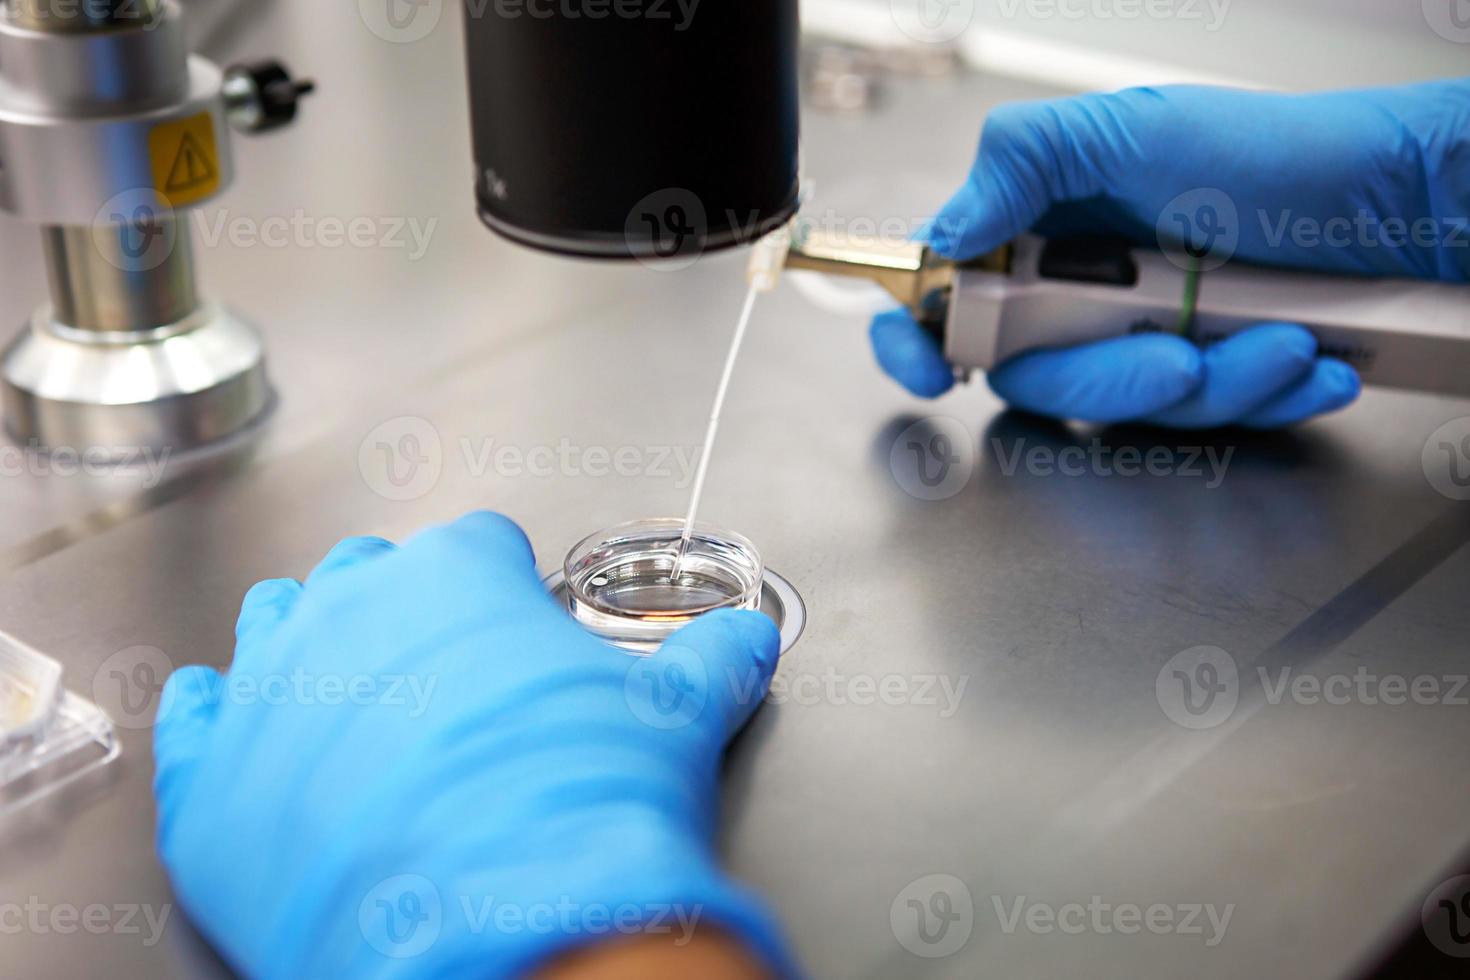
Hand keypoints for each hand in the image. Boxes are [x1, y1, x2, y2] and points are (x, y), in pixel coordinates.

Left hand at [152, 512, 790, 978]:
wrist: (508, 933)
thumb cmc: (584, 806)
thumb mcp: (676, 715)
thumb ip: (710, 660)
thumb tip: (745, 642)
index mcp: (457, 572)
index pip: (481, 543)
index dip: (509, 585)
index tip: (520, 621)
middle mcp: (350, 608)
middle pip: (370, 575)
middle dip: (408, 608)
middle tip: (448, 673)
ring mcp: (271, 689)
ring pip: (277, 626)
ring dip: (313, 647)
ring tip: (356, 702)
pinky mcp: (213, 779)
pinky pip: (197, 717)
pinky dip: (222, 719)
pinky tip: (251, 734)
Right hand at [873, 79, 1469, 426]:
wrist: (1402, 198)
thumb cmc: (1278, 151)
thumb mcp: (1136, 129)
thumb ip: (1022, 162)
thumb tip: (945, 230)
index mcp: (1046, 227)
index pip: (951, 293)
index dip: (922, 340)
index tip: (934, 374)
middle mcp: (1087, 288)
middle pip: (1042, 375)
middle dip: (1114, 379)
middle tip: (1177, 358)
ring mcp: (1145, 334)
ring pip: (1133, 409)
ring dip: (1217, 386)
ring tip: (1285, 338)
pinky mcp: (1209, 373)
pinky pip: (1209, 422)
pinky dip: (1266, 397)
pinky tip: (1313, 359)